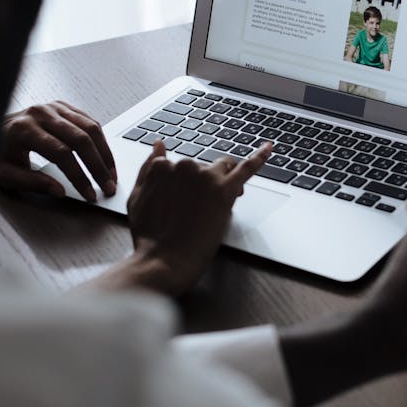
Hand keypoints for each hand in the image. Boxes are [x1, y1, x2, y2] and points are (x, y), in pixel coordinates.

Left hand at [0, 101, 116, 201]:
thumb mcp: (4, 174)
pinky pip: (89, 120)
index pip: (62, 153)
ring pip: (90, 127)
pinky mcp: (63, 106)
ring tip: (112, 174)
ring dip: (105, 153)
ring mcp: (54, 107)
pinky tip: (105, 157)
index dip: (79, 176)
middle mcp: (41, 114)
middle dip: (98, 167)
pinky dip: (101, 140)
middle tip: (109, 187)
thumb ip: (31, 183)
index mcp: (25, 129)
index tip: (90, 193)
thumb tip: (60, 191)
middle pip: (81, 139)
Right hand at [125, 140, 271, 293]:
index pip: (183, 167)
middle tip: (201, 209)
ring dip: (223, 179)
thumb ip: (148, 169)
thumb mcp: (137, 197)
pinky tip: (268, 148)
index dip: (188, 184)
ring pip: (223, 168)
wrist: (164, 260)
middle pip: (203, 168)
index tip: (188, 199)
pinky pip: (247, 167)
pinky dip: (260, 156)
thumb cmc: (149, 235)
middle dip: (205, 184)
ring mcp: (206, 177)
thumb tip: (158, 146)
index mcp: (163, 167)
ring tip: (218, 202)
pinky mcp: (225, 191)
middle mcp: (185, 166)